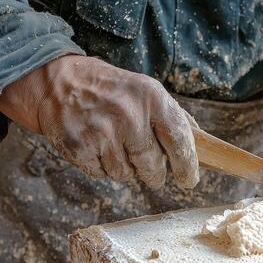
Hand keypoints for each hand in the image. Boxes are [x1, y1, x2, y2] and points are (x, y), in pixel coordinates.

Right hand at [0, 55, 198, 188]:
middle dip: (154, 173)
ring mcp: (101, 132)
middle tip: (150, 170)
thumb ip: (174, 117)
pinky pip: (102, 175)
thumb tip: (204, 144)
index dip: (187, 166)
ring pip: (126, 175)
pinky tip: (97, 147)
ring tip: (115, 145)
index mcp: (151, 97)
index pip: (179, 141)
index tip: (189, 180)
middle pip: (152, 166)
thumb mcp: (146, 91)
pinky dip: (102, 167)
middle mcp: (128, 114)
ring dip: (125, 168)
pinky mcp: (79, 147)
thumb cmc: (111, 90)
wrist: (58, 82)